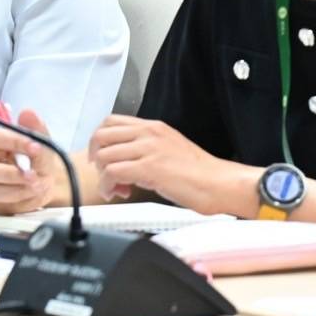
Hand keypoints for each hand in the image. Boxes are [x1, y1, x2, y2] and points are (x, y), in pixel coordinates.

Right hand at [0, 109, 64, 214]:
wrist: (45, 180)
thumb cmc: (36, 157)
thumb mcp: (41, 140)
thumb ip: (35, 128)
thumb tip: (28, 113)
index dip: (11, 141)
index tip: (35, 146)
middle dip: (9, 173)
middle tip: (33, 175)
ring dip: (17, 189)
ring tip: (39, 185)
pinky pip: (0, 205)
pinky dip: (20, 201)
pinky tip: (34, 195)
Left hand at [89, 115, 234, 213]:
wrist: (219, 183)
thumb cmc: (199, 173)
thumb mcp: (170, 148)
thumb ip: (147, 148)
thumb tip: (127, 161)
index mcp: (153, 126)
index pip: (111, 122)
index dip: (100, 140)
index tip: (102, 157)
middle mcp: (148, 132)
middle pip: (102, 135)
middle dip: (96, 157)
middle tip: (104, 173)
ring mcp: (148, 149)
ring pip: (104, 155)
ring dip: (103, 176)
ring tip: (116, 189)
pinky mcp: (149, 168)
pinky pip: (112, 173)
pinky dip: (108, 186)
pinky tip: (119, 194)